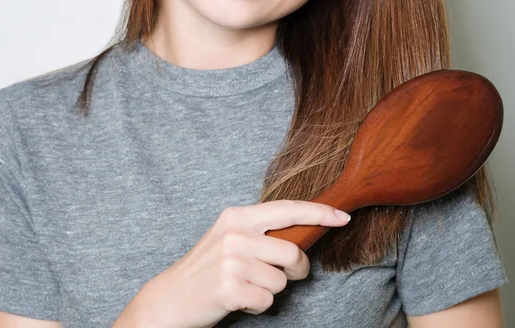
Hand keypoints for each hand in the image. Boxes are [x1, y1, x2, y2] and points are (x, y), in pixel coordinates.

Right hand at [133, 199, 350, 327]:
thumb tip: (304, 233)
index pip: (286, 209)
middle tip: (284, 274)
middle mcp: (235, 234)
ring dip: (270, 290)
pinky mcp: (229, 288)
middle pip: (291, 251)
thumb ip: (261, 231)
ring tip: (246, 286)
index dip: (318, 212)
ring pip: (281, 280)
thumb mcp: (231, 237)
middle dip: (297, 269)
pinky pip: (267, 300)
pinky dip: (258, 305)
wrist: (172, 297)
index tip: (343, 216)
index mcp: (237, 216)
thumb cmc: (208, 267)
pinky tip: (238, 299)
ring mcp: (231, 261)